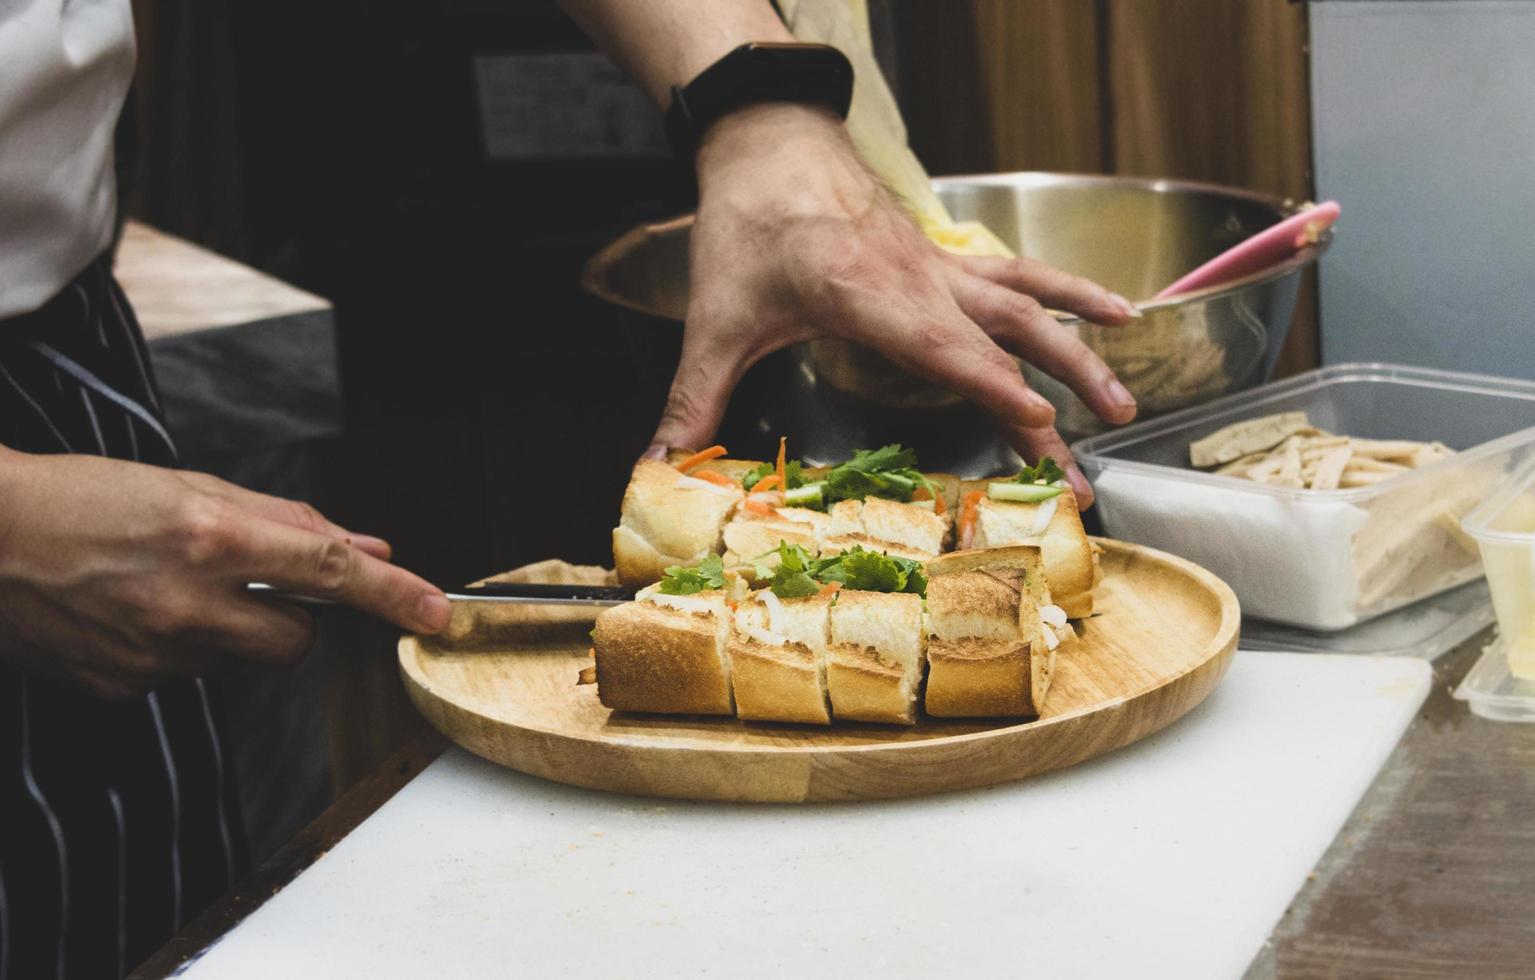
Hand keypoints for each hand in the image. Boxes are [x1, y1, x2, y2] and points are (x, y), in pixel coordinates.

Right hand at [0, 449, 450, 699]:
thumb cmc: (81, 500)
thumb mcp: (191, 489)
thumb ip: (285, 521)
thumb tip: (362, 543)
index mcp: (209, 539)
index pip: (329, 573)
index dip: (392, 594)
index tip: (434, 611)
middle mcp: (187, 604)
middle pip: (297, 640)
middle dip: (294, 618)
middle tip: (250, 583)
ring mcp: (154, 655)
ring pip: (240, 660)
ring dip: (230, 630)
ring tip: (169, 587)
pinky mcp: (123, 687)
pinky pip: (187, 676)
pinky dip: (181, 648)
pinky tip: (136, 612)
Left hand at [648, 103, 1139, 503]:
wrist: (768, 143)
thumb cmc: (747, 225)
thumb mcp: (716, 317)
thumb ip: (693, 397)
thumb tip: (657, 466)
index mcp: (864, 293)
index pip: (940, 345)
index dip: (989, 384)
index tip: (1038, 419)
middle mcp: (916, 280)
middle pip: (1000, 340)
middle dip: (1053, 399)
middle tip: (1087, 460)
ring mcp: (939, 268)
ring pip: (1026, 307)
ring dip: (1078, 351)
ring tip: (1125, 399)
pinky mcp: (946, 261)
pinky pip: (1021, 280)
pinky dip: (1069, 296)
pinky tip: (1113, 312)